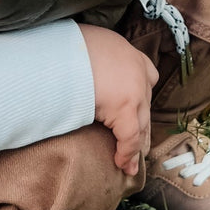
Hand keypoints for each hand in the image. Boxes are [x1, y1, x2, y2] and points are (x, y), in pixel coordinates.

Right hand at [77, 25, 157, 176]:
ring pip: (141, 122)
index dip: (142, 95)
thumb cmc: (66, 47)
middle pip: (144, 103)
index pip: (148, 76)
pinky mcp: (124, 106)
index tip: (138, 110)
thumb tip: (81, 73)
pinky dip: (126, 152)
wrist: (61, 50)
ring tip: (129, 160)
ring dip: (136, 141)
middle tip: (137, 141)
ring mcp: (134, 88)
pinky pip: (129, 136)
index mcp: (128, 54)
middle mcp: (137, 70)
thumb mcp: (86, 46)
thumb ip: (94, 60)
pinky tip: (121, 163)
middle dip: (141, 123)